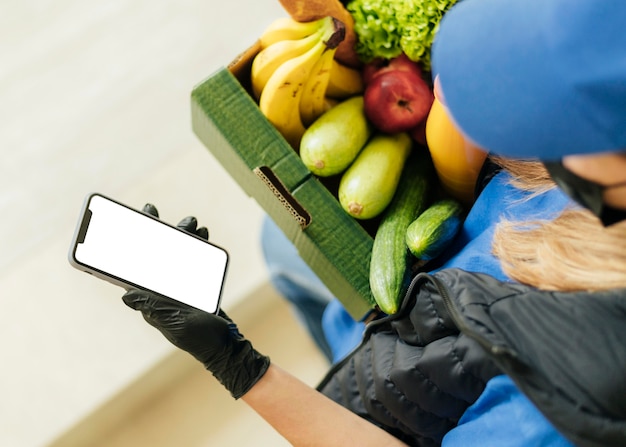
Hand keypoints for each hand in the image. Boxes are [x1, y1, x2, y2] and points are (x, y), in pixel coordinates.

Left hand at [122, 204, 269, 398]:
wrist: (227, 347)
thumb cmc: (200, 339)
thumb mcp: (177, 323)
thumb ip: (155, 307)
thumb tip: (126, 295)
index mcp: (153, 299)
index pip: (135, 268)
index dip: (129, 245)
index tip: (126, 224)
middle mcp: (162, 291)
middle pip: (154, 255)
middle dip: (155, 232)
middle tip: (151, 210)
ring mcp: (179, 287)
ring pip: (175, 254)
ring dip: (180, 236)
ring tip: (190, 222)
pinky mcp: (196, 285)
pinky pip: (194, 260)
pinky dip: (197, 246)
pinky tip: (202, 234)